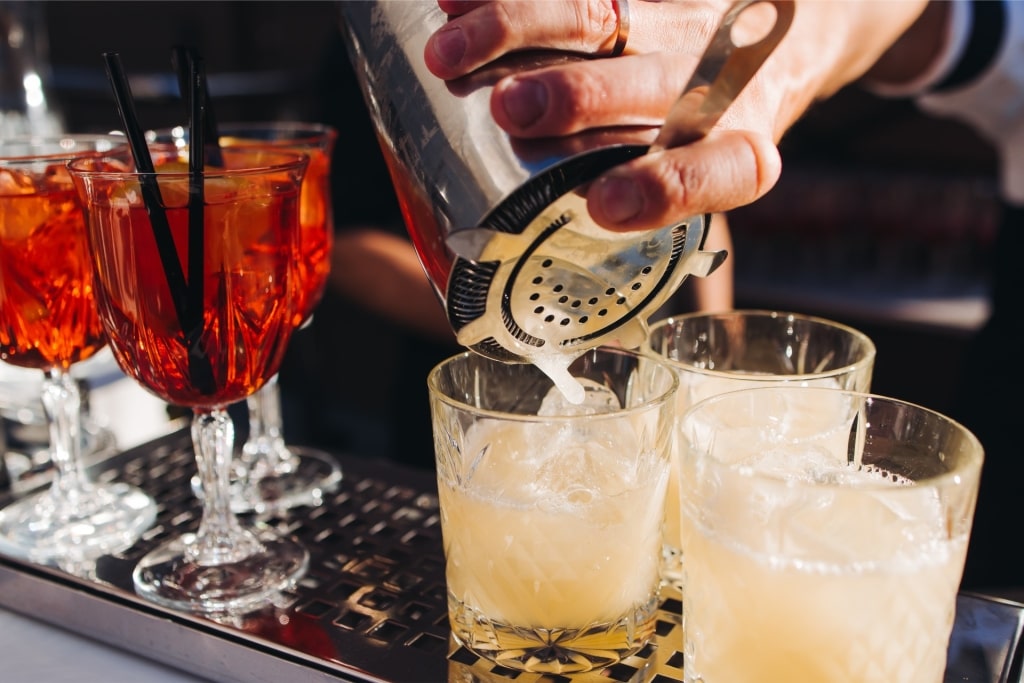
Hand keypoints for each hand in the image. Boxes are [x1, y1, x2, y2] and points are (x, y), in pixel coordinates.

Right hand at [424, 0, 929, 230]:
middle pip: (646, 82)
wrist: (788, 30)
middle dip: (578, 94)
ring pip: (595, 16)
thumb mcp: (715, 183)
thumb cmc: (724, 132)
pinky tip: (450, 3)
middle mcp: (709, 83)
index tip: (606, 207)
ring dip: (516, 30)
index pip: (720, 169)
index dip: (666, 186)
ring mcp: (672, 23)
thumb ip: (654, 226)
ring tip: (449, 56)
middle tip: (513, 110)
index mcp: (739, 147)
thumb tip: (564, 299)